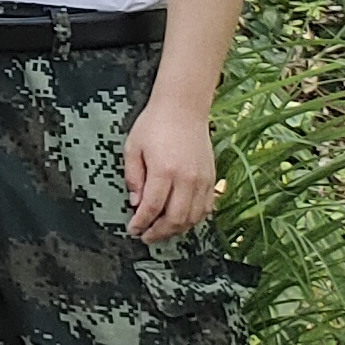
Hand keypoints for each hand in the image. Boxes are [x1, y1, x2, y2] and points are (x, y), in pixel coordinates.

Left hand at [122, 93, 219, 240]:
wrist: (183, 108)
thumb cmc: (155, 124)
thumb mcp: (133, 147)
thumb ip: (133, 177)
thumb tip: (135, 203)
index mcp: (164, 171)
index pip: (152, 207)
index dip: (141, 223)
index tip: (133, 229)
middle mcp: (187, 179)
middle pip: (175, 219)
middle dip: (159, 232)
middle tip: (146, 236)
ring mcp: (202, 180)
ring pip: (193, 217)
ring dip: (176, 229)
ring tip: (161, 230)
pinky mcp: (211, 178)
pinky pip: (206, 208)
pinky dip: (194, 219)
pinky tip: (181, 219)